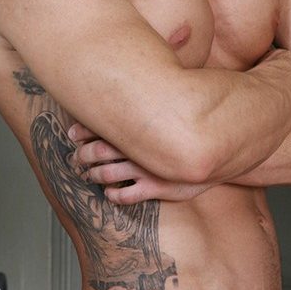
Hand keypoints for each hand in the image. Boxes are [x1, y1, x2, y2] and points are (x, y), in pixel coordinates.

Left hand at [69, 122, 214, 204]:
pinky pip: (126, 195)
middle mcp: (141, 148)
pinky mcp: (158, 188)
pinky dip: (113, 194)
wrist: (218, 150)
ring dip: (94, 175)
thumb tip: (123, 94)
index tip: (72, 134)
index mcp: (141, 128)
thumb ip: (147, 108)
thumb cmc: (188, 130)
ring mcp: (148, 169)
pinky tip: (109, 192)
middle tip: (75, 158)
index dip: (82, 131)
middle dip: (82, 155)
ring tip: (88, 175)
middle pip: (99, 151)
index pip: (102, 127)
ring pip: (108, 174)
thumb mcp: (169, 111)